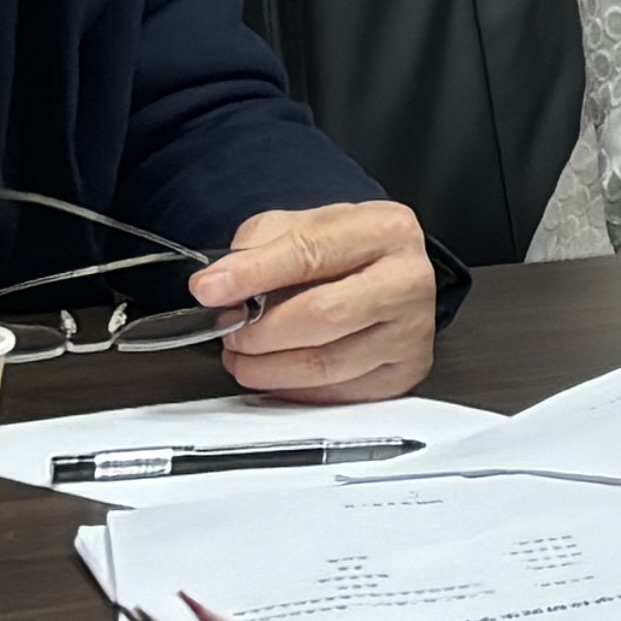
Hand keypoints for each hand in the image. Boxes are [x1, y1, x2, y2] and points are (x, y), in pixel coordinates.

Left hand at [192, 203, 442, 402]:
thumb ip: (257, 248)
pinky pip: (333, 394)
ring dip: (266, 366)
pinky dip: (291, 388)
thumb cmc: (343, 253)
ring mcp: (410, 332)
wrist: (387, 275)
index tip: (210, 289)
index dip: (253, 274)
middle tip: (229, 331)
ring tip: (244, 354)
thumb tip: (217, 286)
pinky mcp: (402, 373)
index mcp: (387, 230)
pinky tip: (277, 369)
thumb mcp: (301, 226)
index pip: (311, 253)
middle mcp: (409, 281)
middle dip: (259, 331)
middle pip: (322, 316)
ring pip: (324, 364)